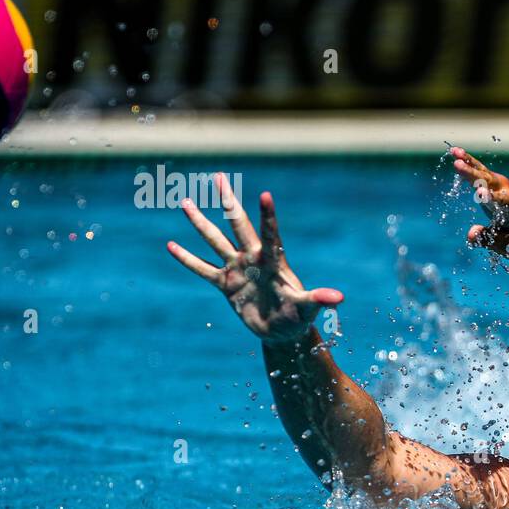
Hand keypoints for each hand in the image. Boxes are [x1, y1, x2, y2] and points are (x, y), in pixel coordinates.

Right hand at [166, 173, 343, 343]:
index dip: (268, 216)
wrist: (282, 332)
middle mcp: (253, 259)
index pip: (270, 234)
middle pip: (238, 225)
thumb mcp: (307, 308)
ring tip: (185, 202)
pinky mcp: (225, 284)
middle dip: (228, 201)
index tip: (265, 195)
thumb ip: (319, 300)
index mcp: (273, 261)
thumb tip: (338, 298)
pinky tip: (170, 246)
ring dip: (200, 222)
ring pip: (215, 240)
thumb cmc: (298, 317)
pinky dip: (187, 259)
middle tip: (218, 177)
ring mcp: (237, 269)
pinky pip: (202, 269)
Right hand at [451, 146, 508, 255]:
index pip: (502, 203)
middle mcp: (508, 194)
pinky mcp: (494, 182)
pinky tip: (454, 152)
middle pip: (490, 182)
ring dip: (469, 163)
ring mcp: (501, 186)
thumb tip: (470, 234)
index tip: (480, 194)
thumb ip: (489, 239)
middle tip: (457, 165)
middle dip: (474, 174)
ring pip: (484, 172)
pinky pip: (480, 170)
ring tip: (454, 152)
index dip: (491, 198)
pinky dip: (468, 161)